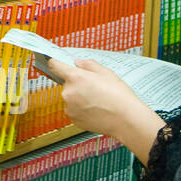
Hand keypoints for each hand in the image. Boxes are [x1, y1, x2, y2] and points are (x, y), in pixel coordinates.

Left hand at [49, 58, 166, 162]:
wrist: (126, 119)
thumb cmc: (118, 96)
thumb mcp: (106, 72)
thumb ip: (88, 64)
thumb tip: (78, 63)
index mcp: (75, 77)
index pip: (55, 65)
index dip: (55, 62)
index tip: (54, 61)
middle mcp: (68, 93)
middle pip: (66, 84)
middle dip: (76, 84)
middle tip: (94, 87)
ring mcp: (69, 108)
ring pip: (70, 98)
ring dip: (78, 97)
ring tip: (97, 100)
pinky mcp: (73, 119)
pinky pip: (74, 110)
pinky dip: (81, 109)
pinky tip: (96, 109)